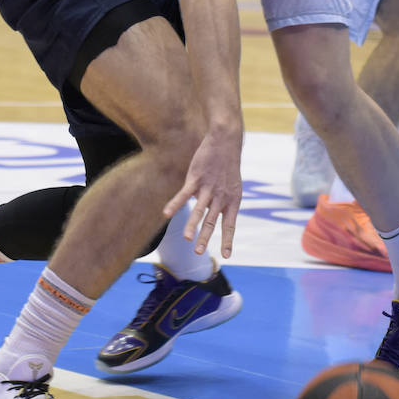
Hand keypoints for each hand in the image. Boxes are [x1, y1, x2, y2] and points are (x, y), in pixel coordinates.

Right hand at [163, 131, 242, 258]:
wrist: (226, 141)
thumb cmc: (227, 166)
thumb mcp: (231, 185)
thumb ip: (221, 201)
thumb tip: (207, 213)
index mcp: (232, 200)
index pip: (230, 225)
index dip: (228, 240)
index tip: (226, 256)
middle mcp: (221, 196)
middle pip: (212, 221)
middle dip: (205, 237)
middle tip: (199, 252)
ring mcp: (208, 187)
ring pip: (199, 210)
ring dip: (192, 225)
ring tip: (187, 239)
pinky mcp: (196, 178)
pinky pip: (184, 194)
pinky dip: (175, 204)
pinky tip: (166, 214)